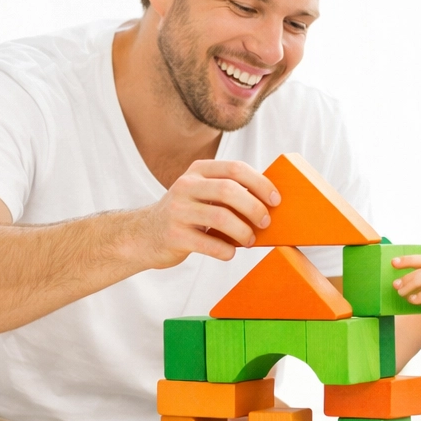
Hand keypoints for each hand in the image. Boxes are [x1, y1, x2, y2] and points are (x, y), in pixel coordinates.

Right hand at [138, 159, 279, 267]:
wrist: (144, 235)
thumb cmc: (185, 215)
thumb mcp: (201, 194)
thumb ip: (228, 192)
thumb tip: (269, 203)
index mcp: (198, 171)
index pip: (235, 169)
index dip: (260, 183)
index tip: (275, 200)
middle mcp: (185, 186)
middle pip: (229, 191)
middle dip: (254, 208)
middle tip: (265, 222)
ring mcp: (177, 210)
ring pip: (221, 217)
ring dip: (243, 231)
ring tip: (249, 240)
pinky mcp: (174, 235)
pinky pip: (209, 243)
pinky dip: (226, 250)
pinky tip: (229, 252)